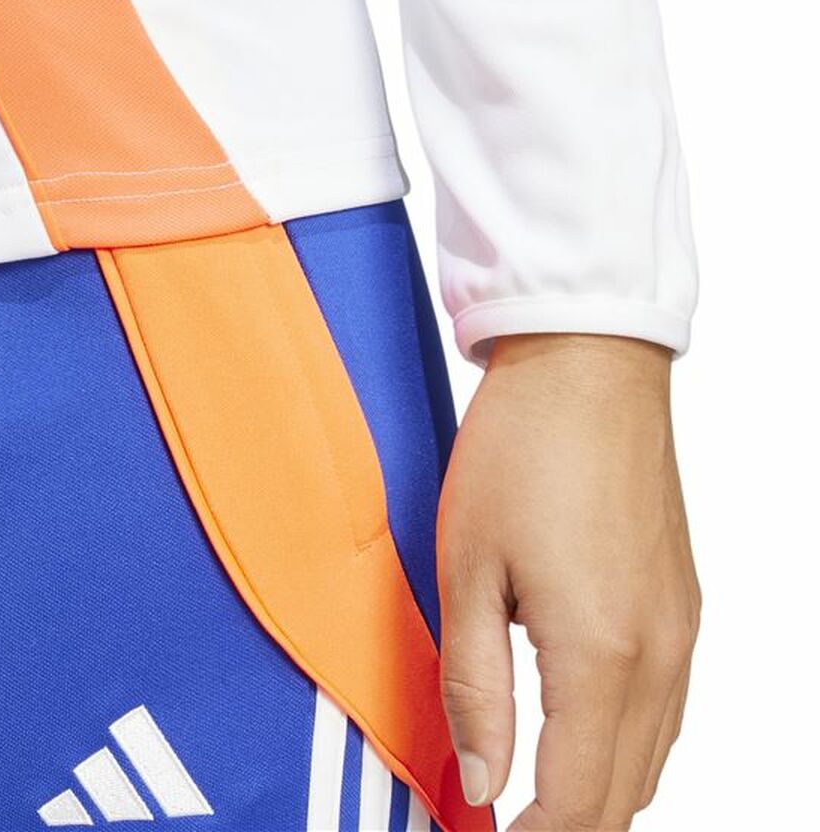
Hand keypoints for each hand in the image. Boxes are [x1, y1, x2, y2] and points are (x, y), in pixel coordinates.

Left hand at [436, 333, 699, 829]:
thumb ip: (475, 687)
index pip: (578, 804)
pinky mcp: (684, 602)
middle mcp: (660, 656)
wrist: (587, 366)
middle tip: (504, 820)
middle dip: (566, 823)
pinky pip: (666, 707)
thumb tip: (482, 784)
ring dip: (597, 790)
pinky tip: (575, 726)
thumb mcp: (468, 569)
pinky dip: (623, 741)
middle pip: (625, 796)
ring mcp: (683, 629)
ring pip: (652, 757)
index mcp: (601, 655)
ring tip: (531, 789)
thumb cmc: (520, 452)